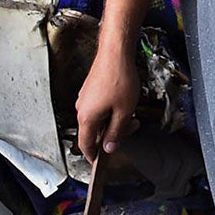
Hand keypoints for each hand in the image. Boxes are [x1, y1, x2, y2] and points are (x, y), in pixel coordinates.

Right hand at [76, 41, 140, 160]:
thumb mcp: (123, 111)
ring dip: (115, 120)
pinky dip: (111, 110)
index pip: (85, 144)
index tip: (99, 162)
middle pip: (95, 131)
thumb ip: (116, 132)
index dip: (93, 155)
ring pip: (99, 118)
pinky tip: (124, 103)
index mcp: (87, 118)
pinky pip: (99, 107)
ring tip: (131, 112)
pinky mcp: (91, 90)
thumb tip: (109, 148)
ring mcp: (85, 98)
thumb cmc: (119, 80)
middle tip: (132, 126)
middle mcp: (82, 109)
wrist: (115, 53)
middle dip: (114, 133)